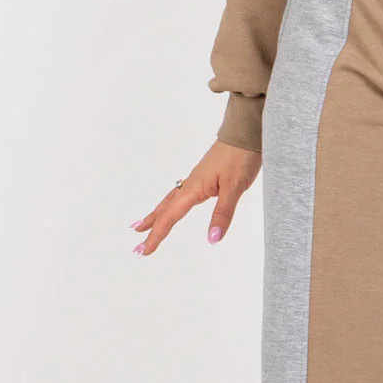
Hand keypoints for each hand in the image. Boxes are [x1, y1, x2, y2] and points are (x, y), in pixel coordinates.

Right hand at [130, 140, 260, 255]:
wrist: (246, 131)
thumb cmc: (242, 157)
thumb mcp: (235, 188)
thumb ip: (223, 214)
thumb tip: (212, 240)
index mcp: (194, 188)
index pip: (170, 216)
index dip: (157, 235)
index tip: (144, 251)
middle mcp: (190, 183)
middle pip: (164, 209)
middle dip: (150, 227)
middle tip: (136, 245)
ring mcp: (196, 178)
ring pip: (170, 200)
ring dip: (157, 215)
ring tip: (143, 226)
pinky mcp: (204, 175)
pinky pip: (180, 194)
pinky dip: (171, 204)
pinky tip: (173, 206)